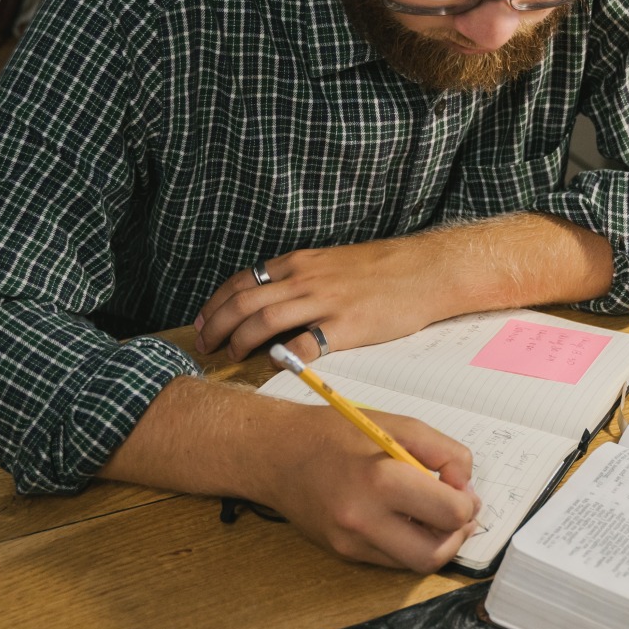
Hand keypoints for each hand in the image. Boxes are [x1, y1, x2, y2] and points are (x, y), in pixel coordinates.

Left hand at [193, 238, 450, 362]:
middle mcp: (305, 279)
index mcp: (300, 263)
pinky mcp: (347, 326)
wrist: (425, 270)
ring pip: (264, 320)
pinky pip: (306, 344)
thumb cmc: (383, 270)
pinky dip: (285, 357)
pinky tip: (276, 365)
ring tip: (232, 356)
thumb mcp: (333, 263)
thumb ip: (302, 280)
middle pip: (243, 302)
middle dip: (216, 326)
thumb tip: (272, 301)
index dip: (216, 304)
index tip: (203, 323)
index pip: (242, 281)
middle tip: (204, 346)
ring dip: (241, 341)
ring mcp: (325, 302)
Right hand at [264, 405, 481, 570]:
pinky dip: (408, 543)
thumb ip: (443, 452)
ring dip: (436, 543)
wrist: (276, 453)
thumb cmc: (335, 433)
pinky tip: (404, 518)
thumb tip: (465, 487)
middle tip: (458, 511)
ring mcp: (351, 541)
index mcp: (380, 480)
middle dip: (457, 534)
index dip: (466, 501)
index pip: (450, 512)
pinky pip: (392, 560)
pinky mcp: (344, 552)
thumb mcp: (398, 425)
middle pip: (436, 553)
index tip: (460, 487)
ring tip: (432, 514)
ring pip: (415, 563)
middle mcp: (363, 519)